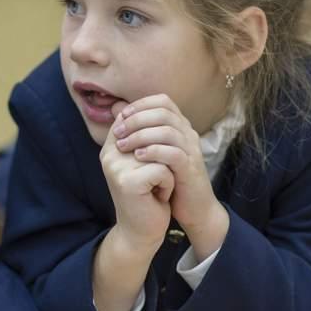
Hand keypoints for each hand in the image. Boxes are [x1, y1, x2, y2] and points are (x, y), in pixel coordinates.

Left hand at [113, 95, 227, 258]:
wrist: (193, 208)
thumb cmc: (169, 178)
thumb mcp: (152, 151)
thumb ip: (138, 131)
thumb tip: (116, 110)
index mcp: (179, 126)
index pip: (163, 101)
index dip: (140, 105)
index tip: (121, 117)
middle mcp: (188, 134)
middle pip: (163, 112)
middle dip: (136, 119)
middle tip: (118, 132)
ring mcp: (191, 150)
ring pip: (167, 131)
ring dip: (140, 135)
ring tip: (123, 146)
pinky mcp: (191, 168)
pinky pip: (174, 153)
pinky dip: (153, 152)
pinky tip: (138, 157)